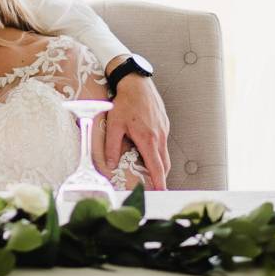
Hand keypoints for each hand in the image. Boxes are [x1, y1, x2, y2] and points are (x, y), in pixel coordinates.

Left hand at [100, 75, 169, 189]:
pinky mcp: (164, 123)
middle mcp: (160, 136)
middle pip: (164, 163)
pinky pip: (163, 141)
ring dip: (159, 163)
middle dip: (161, 176)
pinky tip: (148, 148)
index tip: (162, 193)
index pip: (157, 167)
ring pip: (165, 152)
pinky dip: (158, 150)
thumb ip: (112, 146)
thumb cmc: (124, 102)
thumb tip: (110, 164)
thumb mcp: (114, 124)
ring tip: (150, 170)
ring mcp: (164, 129)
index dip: (160, 182)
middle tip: (154, 186)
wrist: (136, 82)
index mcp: (148, 139)